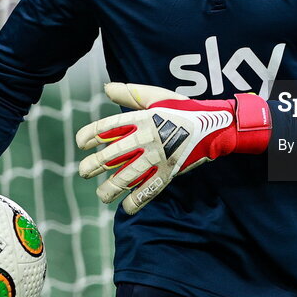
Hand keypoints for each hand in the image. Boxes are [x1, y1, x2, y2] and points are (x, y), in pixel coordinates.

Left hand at [77, 83, 271, 213]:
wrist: (214, 125)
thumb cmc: (183, 109)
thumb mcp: (157, 96)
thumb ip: (130, 94)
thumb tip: (106, 88)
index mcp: (142, 118)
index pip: (108, 127)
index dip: (90, 135)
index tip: (81, 144)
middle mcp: (146, 138)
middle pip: (111, 155)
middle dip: (93, 166)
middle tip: (84, 172)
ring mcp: (157, 157)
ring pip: (126, 177)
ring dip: (110, 189)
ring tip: (102, 195)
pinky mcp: (169, 171)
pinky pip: (149, 190)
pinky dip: (136, 201)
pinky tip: (126, 208)